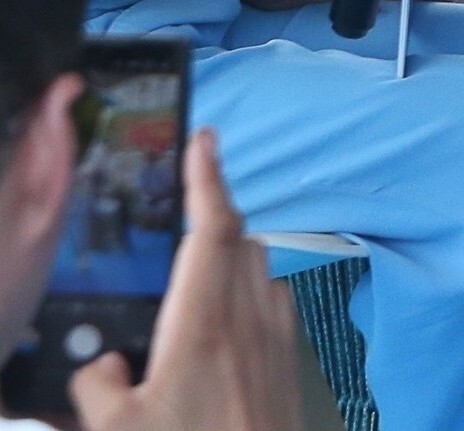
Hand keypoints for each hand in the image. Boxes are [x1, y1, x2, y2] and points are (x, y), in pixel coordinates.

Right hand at [68, 130, 297, 430]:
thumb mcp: (115, 427)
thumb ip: (95, 383)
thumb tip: (100, 360)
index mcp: (205, 324)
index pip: (212, 228)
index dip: (207, 177)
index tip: (202, 139)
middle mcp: (252, 321)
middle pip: (241, 242)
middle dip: (213, 220)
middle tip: (179, 218)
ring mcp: (278, 341)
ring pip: (261, 272)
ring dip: (230, 261)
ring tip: (191, 278)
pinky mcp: (290, 365)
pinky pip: (273, 309)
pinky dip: (248, 299)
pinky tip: (220, 330)